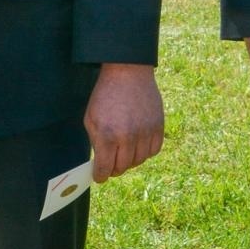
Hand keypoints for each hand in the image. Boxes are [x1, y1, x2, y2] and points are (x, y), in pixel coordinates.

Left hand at [84, 64, 163, 181]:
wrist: (128, 72)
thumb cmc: (106, 95)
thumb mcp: (91, 118)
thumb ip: (95, 143)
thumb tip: (100, 163)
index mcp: (107, 135)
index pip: (104, 170)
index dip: (100, 176)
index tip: (99, 176)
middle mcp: (128, 137)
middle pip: (122, 168)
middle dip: (114, 168)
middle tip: (111, 162)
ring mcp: (145, 132)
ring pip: (138, 161)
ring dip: (130, 159)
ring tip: (124, 149)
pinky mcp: (158, 126)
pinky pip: (153, 151)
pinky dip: (145, 151)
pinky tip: (138, 142)